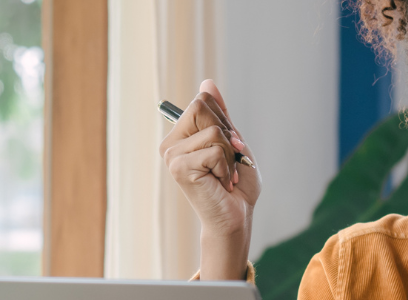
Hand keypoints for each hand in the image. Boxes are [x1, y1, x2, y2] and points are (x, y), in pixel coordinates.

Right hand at [159, 79, 261, 279]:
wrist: (236, 216)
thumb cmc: (235, 184)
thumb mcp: (231, 142)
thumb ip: (219, 114)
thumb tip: (207, 82)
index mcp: (182, 134)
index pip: (202, 100)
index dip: (224, 120)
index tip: (229, 146)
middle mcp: (171, 143)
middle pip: (202, 107)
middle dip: (227, 133)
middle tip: (227, 160)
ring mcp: (172, 155)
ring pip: (212, 131)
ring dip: (229, 154)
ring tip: (224, 175)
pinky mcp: (179, 168)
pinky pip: (214, 150)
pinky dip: (225, 167)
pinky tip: (220, 183)